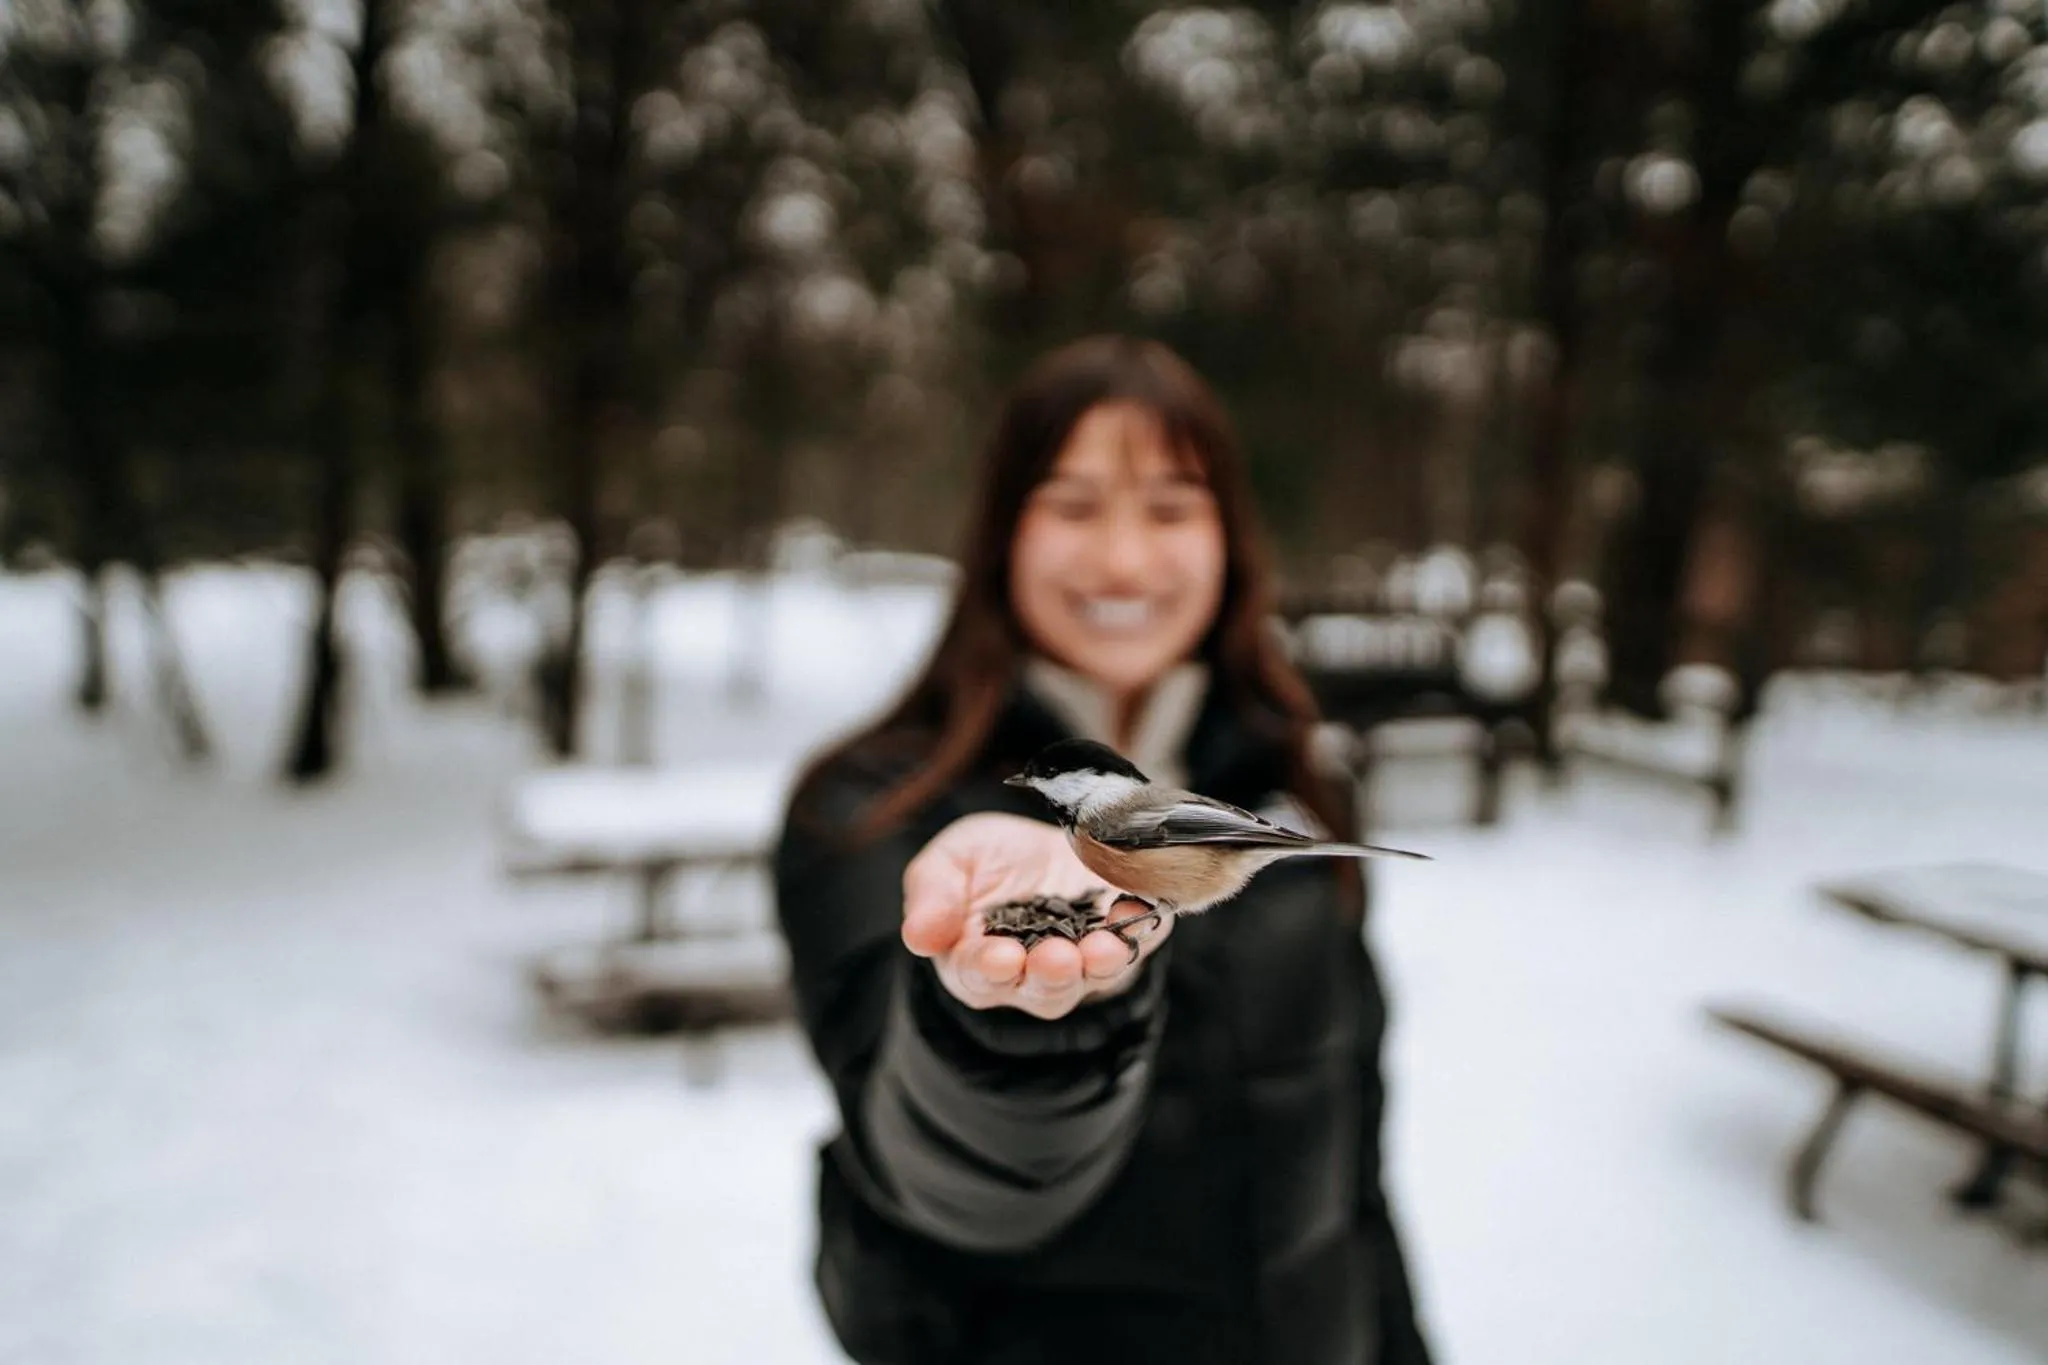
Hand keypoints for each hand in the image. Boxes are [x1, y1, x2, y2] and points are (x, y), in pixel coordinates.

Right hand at [901, 812, 1170, 1020]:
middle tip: (1059, 958)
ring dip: (1100, 963)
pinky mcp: (1125, 938)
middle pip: (1042, 988)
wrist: (1042, 846)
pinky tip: (1141, 910)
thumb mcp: (948, 862)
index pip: (980, 977)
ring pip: (1091, 976)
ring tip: (1104, 946)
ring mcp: (1082, 961)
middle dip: (1052, 973)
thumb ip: (930, 896)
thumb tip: (918, 936)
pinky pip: (1139, 943)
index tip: (1000, 958)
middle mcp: (1031, 975)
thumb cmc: (987, 862)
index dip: (989, 970)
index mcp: (977, 963)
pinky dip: (1143, 930)